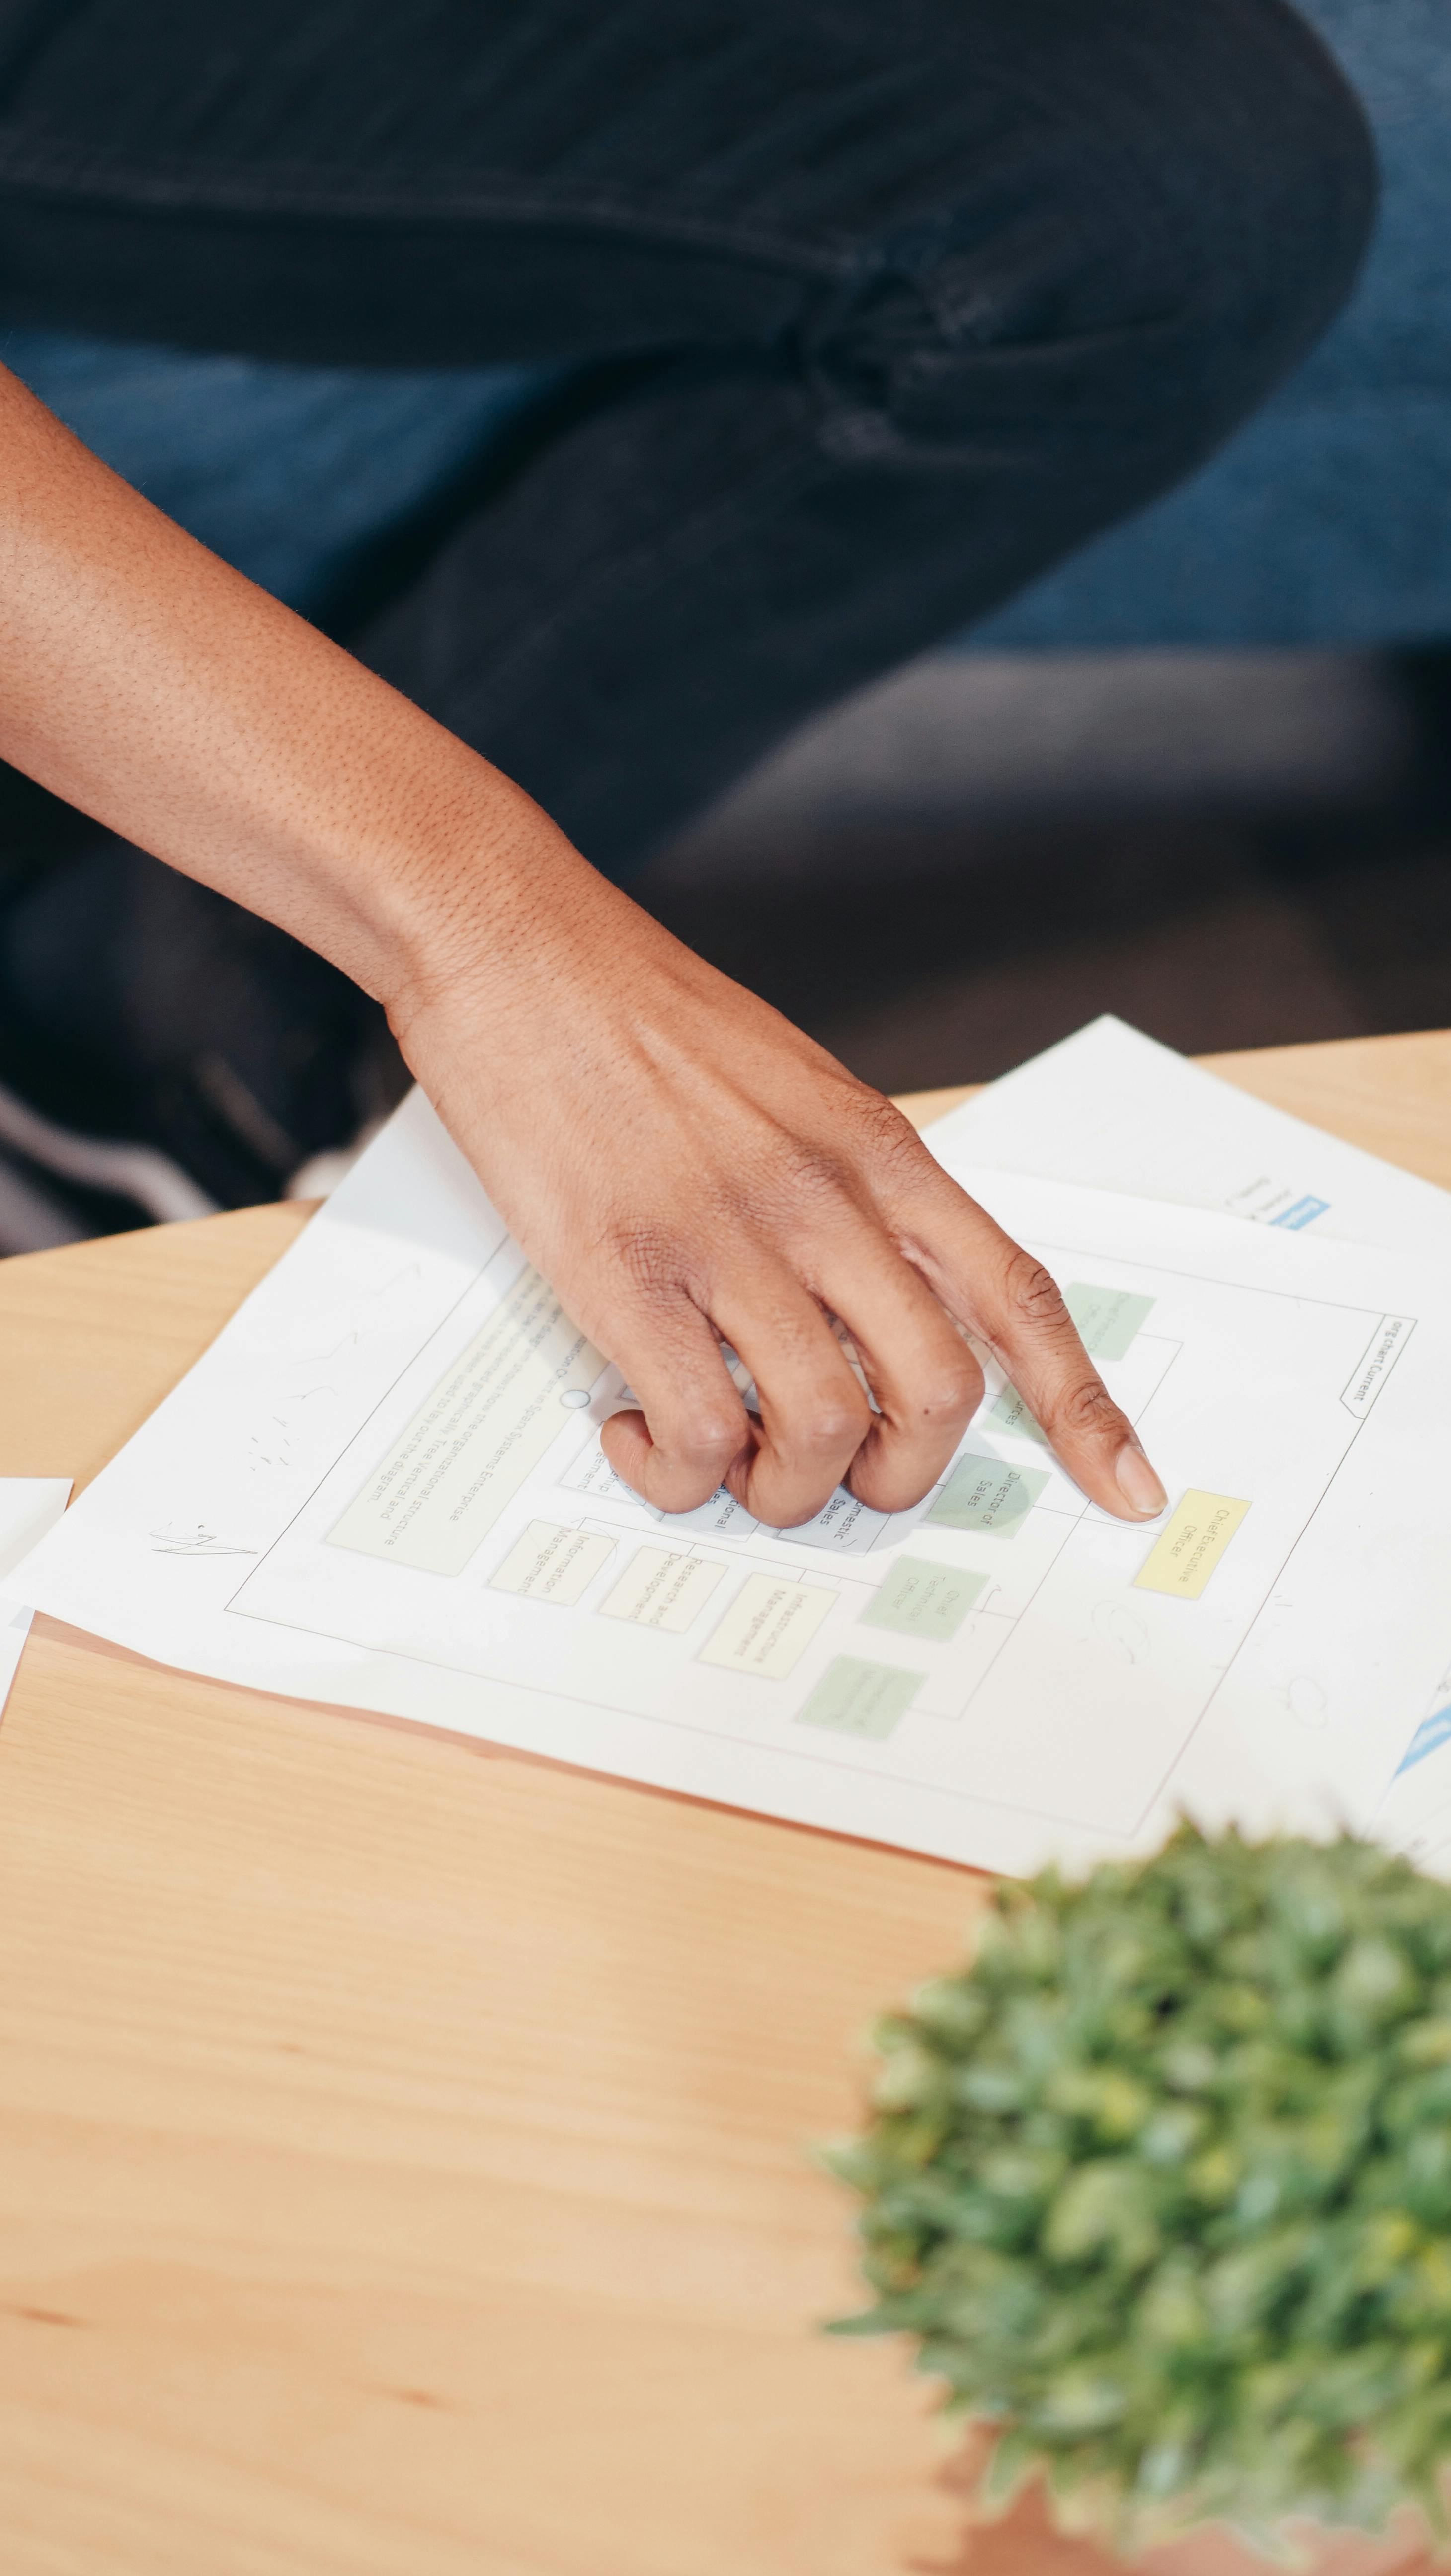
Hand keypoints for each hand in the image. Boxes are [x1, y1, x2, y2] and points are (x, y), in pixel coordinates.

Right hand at [392, 805, 1168, 1531]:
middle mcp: (823, 1200)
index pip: (1017, 1295)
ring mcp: (726, 1240)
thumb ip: (851, 1186)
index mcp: (877, 1151)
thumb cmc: (641, 1012)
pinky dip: (676, 1470)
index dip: (1085, 1409)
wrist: (513, 941)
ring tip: (723, 1458)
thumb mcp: (794, 1083)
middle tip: (839, 1476)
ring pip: (823, 1432)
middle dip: (902, 1476)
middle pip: (939, 1393)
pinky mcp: (624, 1273)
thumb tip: (877, 1299)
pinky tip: (639, 1432)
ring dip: (783, 1487)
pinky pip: (696, 1433)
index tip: (1127, 1488)